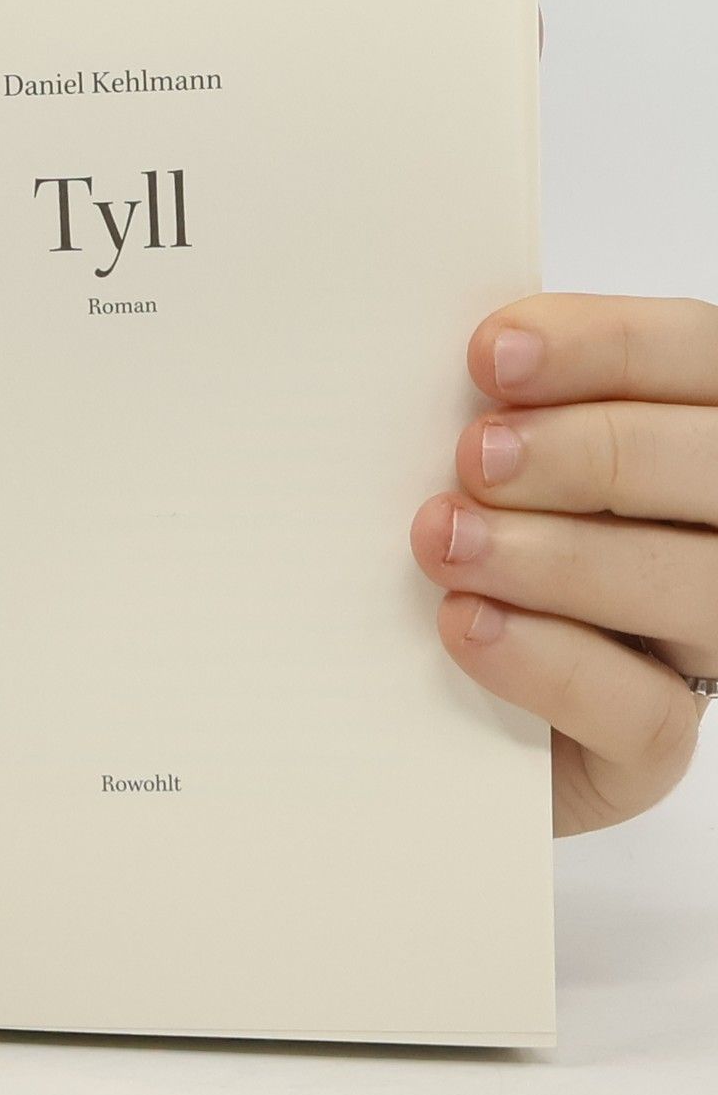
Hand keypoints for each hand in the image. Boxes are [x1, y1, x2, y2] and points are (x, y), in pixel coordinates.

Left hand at [411, 294, 713, 833]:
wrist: (406, 706)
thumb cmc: (453, 543)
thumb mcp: (477, 466)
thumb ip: (497, 411)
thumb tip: (462, 357)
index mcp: (689, 436)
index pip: (695, 355)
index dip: (606, 346)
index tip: (490, 355)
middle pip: (715, 467)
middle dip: (593, 451)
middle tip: (474, 456)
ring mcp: (701, 644)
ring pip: (700, 586)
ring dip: (564, 557)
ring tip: (446, 541)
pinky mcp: (650, 748)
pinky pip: (646, 714)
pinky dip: (550, 662)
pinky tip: (466, 625)